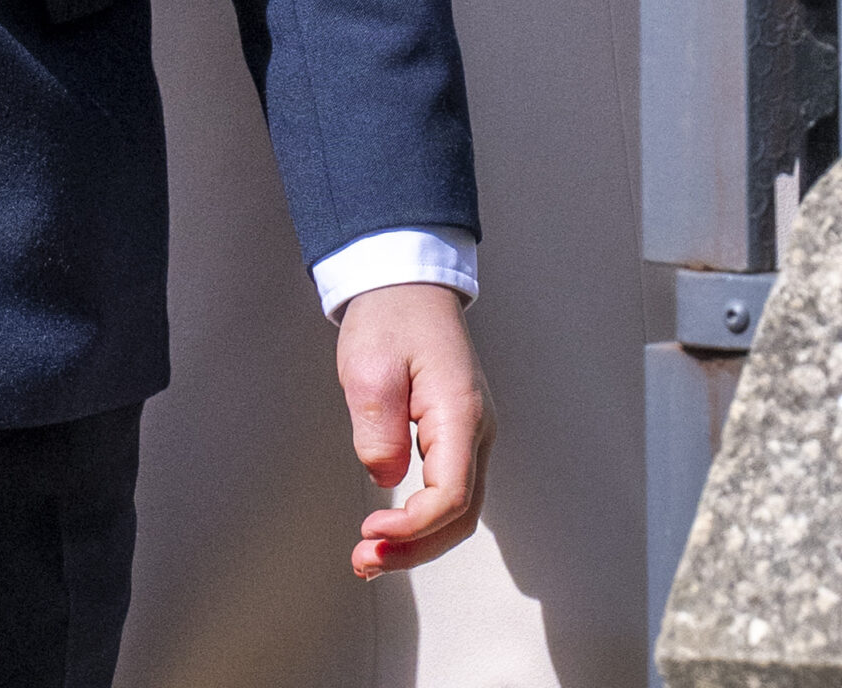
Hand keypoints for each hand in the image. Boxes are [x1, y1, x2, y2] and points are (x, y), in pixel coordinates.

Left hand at [336, 282, 492, 577]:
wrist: (406, 280)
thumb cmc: (390, 315)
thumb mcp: (370, 366)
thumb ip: (378, 427)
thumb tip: (385, 479)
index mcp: (460, 413)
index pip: (452, 495)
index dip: (414, 526)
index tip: (371, 530)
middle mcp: (476, 431)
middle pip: (460, 515)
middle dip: (414, 547)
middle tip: (364, 561)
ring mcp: (470, 434)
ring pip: (457, 509)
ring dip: (417, 539)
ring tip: (370, 556)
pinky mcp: (455, 434)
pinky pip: (448, 490)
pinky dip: (421, 518)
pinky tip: (390, 529)